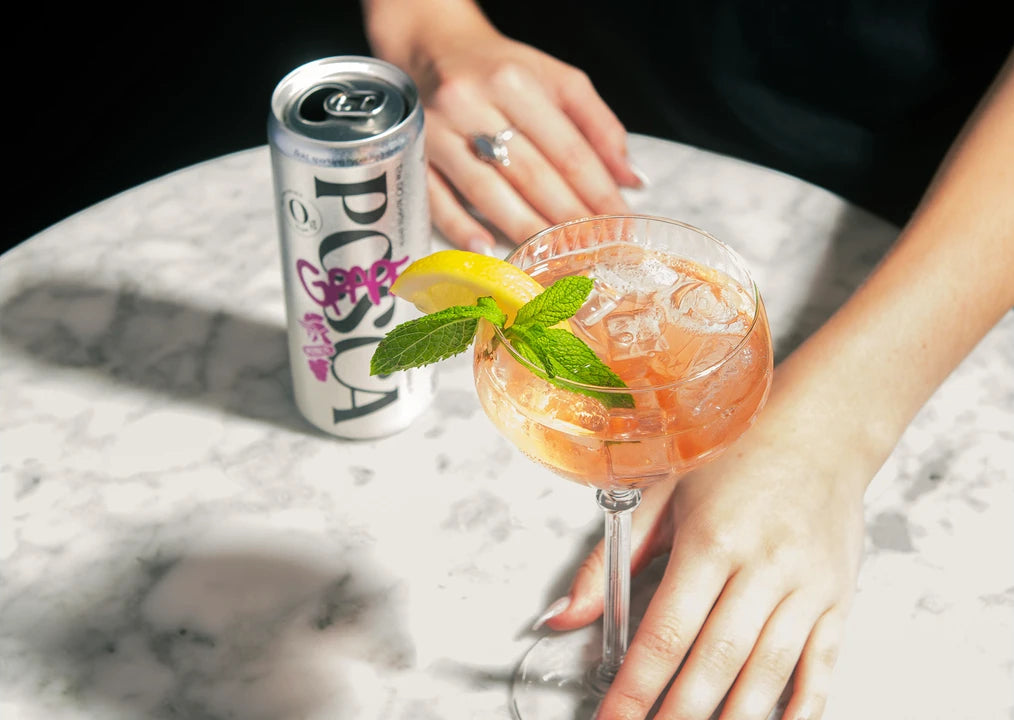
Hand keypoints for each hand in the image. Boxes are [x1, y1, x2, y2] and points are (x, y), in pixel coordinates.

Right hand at [365, 2, 640, 250]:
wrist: (432, 46)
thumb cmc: (499, 69)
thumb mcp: (557, 80)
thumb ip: (598, 125)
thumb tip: (630, 179)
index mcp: (515, 82)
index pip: (567, 149)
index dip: (598, 191)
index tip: (620, 220)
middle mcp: (472, 103)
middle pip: (530, 174)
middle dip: (568, 217)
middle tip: (594, 247)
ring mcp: (436, 130)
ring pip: (486, 190)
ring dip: (525, 228)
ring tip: (554, 255)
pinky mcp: (411, 152)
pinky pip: (436, 197)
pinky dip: (461, 226)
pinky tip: (488, 246)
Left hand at [547, 375, 868, 719]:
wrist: (822, 430)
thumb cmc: (737, 455)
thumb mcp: (661, 492)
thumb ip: (609, 561)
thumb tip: (564, 617)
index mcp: (712, 538)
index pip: (665, 633)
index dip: (635, 689)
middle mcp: (763, 567)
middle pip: (713, 663)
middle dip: (677, 714)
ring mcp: (806, 588)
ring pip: (765, 675)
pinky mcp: (838, 600)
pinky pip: (821, 668)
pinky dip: (800, 709)